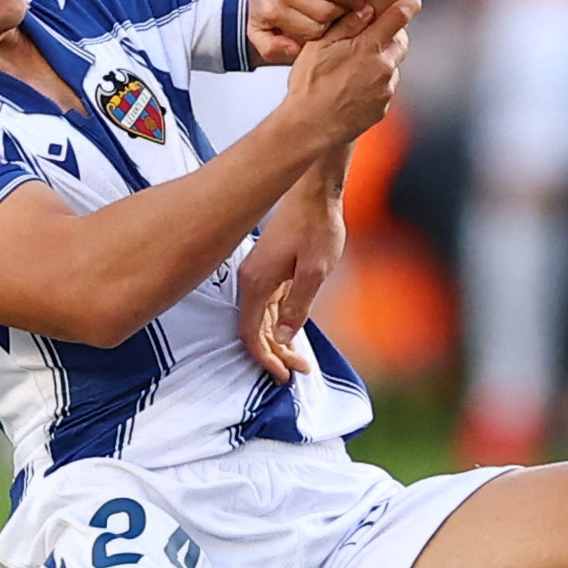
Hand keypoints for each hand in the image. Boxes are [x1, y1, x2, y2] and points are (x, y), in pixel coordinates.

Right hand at [237, 178, 346, 381]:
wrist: (313, 190)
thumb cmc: (315, 225)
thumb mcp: (314, 271)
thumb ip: (298, 306)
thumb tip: (283, 337)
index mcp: (257, 283)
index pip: (251, 333)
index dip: (266, 358)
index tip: (285, 376)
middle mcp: (252, 280)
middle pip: (255, 329)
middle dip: (275, 354)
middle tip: (298, 372)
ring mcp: (259, 273)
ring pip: (262, 318)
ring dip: (279, 340)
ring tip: (298, 359)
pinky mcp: (269, 267)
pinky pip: (269, 303)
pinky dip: (280, 321)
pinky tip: (293, 332)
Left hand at [245, 0, 364, 63]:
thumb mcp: (261, 28)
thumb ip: (272, 47)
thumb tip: (295, 50)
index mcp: (269, 10)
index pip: (312, 31)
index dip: (327, 32)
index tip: (336, 29)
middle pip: (324, 11)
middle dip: (339, 16)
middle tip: (346, 15)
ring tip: (352, 2)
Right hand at [281, 0, 418, 145]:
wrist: (310, 126)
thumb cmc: (310, 83)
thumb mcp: (319, 46)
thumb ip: (346, 25)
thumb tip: (367, 8)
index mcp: (369, 47)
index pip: (399, 18)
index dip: (409, 4)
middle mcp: (384, 68)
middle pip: (400, 42)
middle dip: (391, 36)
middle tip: (370, 37)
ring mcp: (386, 90)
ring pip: (392, 67)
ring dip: (381, 62)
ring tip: (352, 69)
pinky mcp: (383, 107)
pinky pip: (385, 88)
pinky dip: (375, 83)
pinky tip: (352, 88)